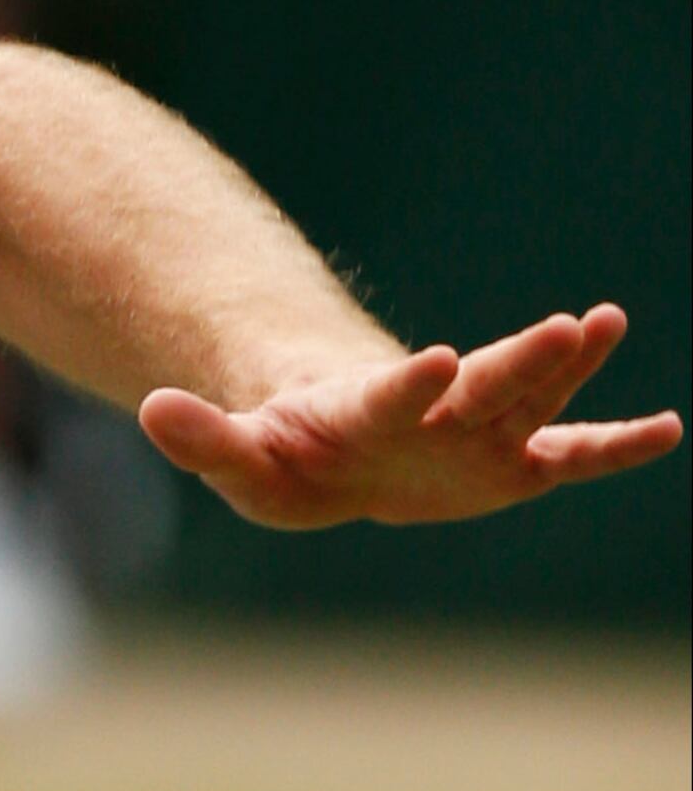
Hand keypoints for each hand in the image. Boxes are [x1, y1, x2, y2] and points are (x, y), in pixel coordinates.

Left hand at [141, 311, 683, 532]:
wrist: (336, 450)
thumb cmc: (288, 452)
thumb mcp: (236, 456)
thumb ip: (202, 436)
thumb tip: (149, 411)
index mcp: (370, 412)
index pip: (392, 394)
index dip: (410, 382)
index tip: (434, 358)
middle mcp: (438, 414)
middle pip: (485, 387)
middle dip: (524, 362)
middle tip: (573, 325)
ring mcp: (480, 436)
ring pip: (534, 403)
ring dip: (570, 371)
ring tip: (608, 324)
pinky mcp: (509, 465)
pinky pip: (568, 456)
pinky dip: (613, 446)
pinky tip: (666, 431)